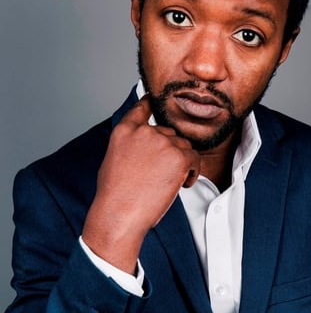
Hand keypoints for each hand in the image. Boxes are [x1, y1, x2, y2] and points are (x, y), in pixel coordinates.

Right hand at [82, 95, 199, 272]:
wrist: (119, 214)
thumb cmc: (115, 194)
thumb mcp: (114, 159)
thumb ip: (131, 144)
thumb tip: (144, 146)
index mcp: (125, 131)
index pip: (141, 108)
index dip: (149, 103)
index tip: (153, 98)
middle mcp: (145, 131)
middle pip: (169, 133)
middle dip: (169, 152)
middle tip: (160, 174)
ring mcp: (163, 142)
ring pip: (184, 146)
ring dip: (181, 163)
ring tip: (167, 182)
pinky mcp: (179, 156)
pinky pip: (195, 158)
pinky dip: (192, 172)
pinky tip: (181, 184)